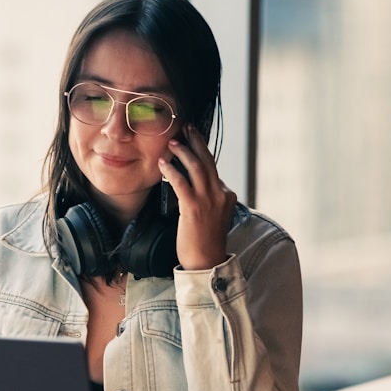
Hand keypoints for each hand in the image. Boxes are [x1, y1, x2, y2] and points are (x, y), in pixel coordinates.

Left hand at [158, 125, 236, 269]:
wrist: (206, 262)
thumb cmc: (206, 242)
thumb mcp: (214, 215)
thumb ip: (209, 198)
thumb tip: (195, 184)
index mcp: (227, 196)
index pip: (214, 170)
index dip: (201, 154)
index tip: (192, 141)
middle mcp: (221, 195)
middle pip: (208, 161)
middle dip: (197, 142)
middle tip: (187, 128)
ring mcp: (208, 201)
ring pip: (197, 167)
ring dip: (184, 152)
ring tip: (172, 142)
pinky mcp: (193, 208)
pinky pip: (182, 183)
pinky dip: (172, 170)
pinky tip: (163, 163)